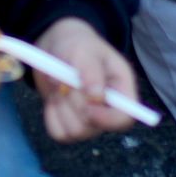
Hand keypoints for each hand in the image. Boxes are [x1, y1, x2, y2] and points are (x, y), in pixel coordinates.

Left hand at [31, 17, 147, 141]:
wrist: (57, 49)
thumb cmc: (76, 44)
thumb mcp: (83, 49)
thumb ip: (90, 71)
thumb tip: (96, 97)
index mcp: (121, 89)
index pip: (124, 118)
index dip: (107, 119)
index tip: (87, 108)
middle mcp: (108, 109)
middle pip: (93, 126)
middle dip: (73, 102)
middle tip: (65, 77)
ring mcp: (90, 121)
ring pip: (74, 132)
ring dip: (61, 107)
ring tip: (60, 85)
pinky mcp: (70, 125)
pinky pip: (59, 132)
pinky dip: (51, 115)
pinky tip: (54, 97)